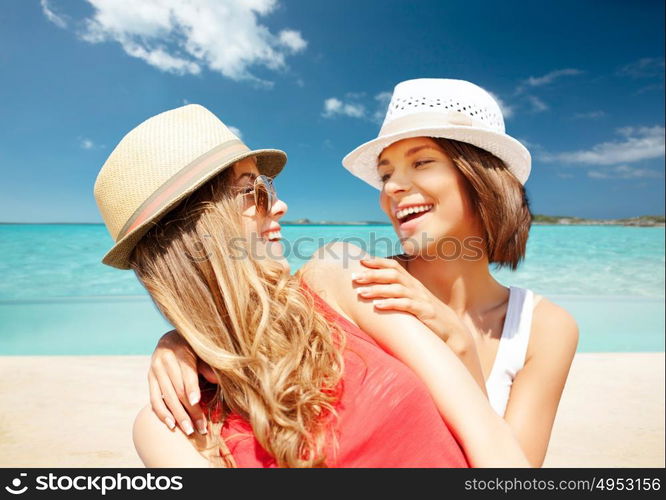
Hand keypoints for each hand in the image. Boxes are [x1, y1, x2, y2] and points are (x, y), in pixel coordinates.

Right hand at [148, 330, 216, 435]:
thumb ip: (208, 365)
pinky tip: (171, 425)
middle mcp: (165, 359)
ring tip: (189, 430)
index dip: (191, 388)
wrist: (171, 338)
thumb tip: (218, 380)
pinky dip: (162, 413)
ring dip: (178, 416)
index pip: (187, 372)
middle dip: (190, 410)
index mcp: (181, 350)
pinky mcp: (150, 378)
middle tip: (200, 427)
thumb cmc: (194, 346)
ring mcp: (155, 369)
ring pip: (166, 397)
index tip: (196, 402)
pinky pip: (154, 399)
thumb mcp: (202, 351)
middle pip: (177, 389)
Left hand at [352, 256, 467, 344]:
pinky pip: (406, 305)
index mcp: (412, 283)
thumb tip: (376, 290)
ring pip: (397, 289)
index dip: (378, 262)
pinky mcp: (425, 312)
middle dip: (372, 274)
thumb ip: (398, 293)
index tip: (361, 261)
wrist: (452, 331)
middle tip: (354, 277)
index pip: (394, 266)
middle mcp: (415, 288)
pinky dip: (391, 304)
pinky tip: (377, 306)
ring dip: (377, 289)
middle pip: (393, 275)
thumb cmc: (427, 316)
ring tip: (361, 292)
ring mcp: (421, 299)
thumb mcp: (413, 301)